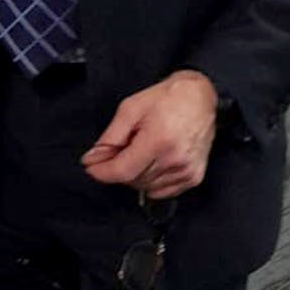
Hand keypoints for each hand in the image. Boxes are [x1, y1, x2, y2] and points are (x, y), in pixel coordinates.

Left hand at [81, 69, 217, 199]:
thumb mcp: (130, 108)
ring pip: (147, 187)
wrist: (199, 98)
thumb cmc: (167, 99)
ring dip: (134, 175)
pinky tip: (150, 162)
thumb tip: (93, 157)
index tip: (90, 167)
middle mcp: (175, 159)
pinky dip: (150, 181)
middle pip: (133, 180)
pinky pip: (163, 191)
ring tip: (138, 150)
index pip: (123, 170)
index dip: (102, 172)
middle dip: (117, 168)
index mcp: (159, 140)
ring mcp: (186, 171)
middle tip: (115, 150)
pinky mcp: (194, 178)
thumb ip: (111, 136)